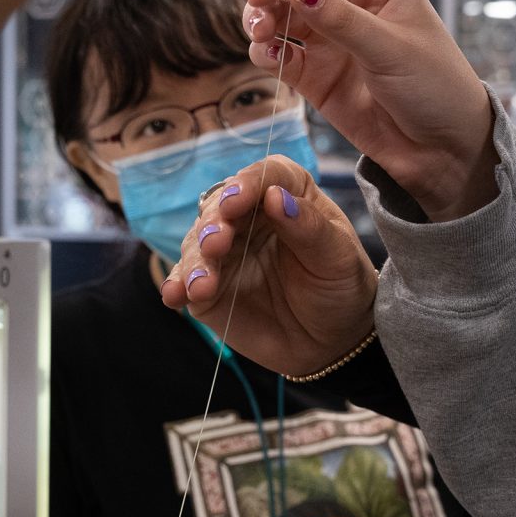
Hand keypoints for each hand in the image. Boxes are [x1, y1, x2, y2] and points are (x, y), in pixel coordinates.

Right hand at [157, 155, 375, 377]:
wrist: (332, 340)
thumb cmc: (341, 288)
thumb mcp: (338, 258)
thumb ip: (309, 228)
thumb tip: (276, 196)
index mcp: (287, 193)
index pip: (265, 176)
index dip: (248, 184)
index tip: (238, 200)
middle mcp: (249, 216)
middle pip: (222, 208)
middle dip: (215, 224)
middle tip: (217, 243)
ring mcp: (225, 252)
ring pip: (198, 244)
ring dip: (195, 260)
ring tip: (202, 285)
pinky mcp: (209, 287)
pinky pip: (186, 281)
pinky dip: (177, 285)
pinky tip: (174, 295)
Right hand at [245, 0, 499, 221]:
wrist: (441, 148)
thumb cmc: (436, 87)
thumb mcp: (392, 50)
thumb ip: (342, 20)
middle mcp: (348, 0)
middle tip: (257, 0)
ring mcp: (327, 36)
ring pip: (278, 10)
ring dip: (261, 15)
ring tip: (262, 33)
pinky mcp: (312, 72)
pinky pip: (277, 51)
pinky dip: (264, 50)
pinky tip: (270, 58)